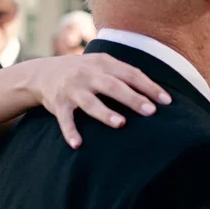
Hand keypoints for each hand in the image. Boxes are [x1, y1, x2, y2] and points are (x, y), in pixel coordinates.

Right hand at [26, 54, 172, 148]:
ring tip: (120, 124)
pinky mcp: (57, 103)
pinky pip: (65, 119)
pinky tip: (78, 145)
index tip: (167, 101)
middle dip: (133, 98)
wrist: (42, 73)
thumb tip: (158, 93)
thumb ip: (124, 74)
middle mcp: (88, 74)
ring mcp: (72, 89)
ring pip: (90, 101)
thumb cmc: (84, 72)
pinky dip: (70, 132)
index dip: (149, 86)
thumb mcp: (102, 65)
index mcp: (103, 63)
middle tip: (151, 112)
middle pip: (113, 86)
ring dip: (105, 113)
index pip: (131, 74)